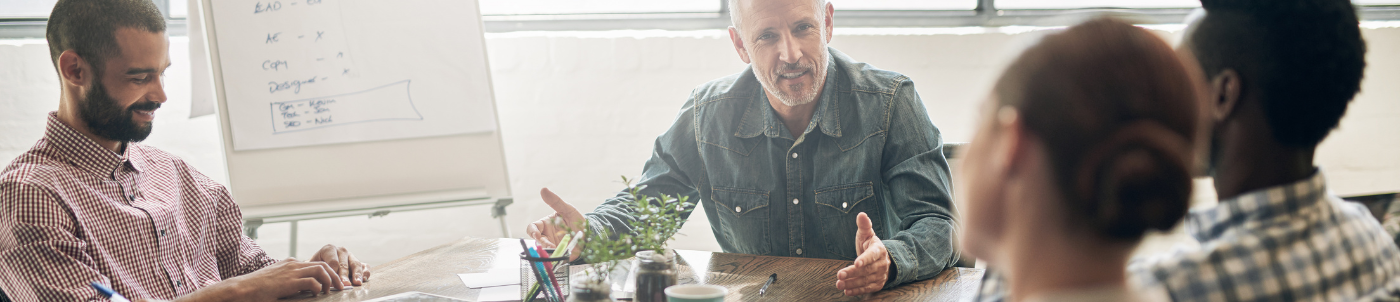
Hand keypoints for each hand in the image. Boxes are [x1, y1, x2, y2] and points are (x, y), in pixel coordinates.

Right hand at [223, 258, 341, 299]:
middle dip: (334, 275)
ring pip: (321, 270)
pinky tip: (317, 294)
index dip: (326, 273)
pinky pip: (312, 282)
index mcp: (290, 264)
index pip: (314, 264)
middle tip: (340, 286)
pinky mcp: (290, 281)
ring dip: (330, 280)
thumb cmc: (256, 288)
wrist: (242, 288)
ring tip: (332, 290)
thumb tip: (302, 291)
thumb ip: (289, 283)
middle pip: (322, 265)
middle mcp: (293, 264)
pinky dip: (318, 288)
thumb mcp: (276, 282)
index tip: (333, 282)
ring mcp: (292, 271)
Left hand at [309, 244, 370, 286]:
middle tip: (345, 284)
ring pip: (355, 264)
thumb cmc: (315, 267)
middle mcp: (341, 250)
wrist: (320, 266)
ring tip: (357, 283)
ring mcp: (351, 256)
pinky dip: (366, 272)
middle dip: (344, 275)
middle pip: (344, 264)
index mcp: (329, 249)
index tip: (331, 282)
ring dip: (357, 274)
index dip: (332, 273)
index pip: (333, 261)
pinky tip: (364, 279)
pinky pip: (365, 265)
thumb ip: (316, 271)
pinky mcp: (359, 262)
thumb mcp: (312, 267)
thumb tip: (318, 281)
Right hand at [526, 188, 586, 260]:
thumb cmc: (577, 220)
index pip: (532, 228)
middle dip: (542, 244)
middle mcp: (546, 236)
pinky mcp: (558, 255)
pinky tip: (562, 255)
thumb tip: (543, 189)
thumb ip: (556, 201)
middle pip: (536, 241)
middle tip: (551, 246)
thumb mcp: (568, 210)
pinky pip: (552, 258)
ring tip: (559, 250)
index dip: (533, 232)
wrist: (591, 234)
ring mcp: (552, 246)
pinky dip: (555, 258)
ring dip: (548, 252)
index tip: (537, 236)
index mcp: (546, 225)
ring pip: (543, 251)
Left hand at [835, 212, 890, 295]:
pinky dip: (857, 291)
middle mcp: (881, 264)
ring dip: (852, 283)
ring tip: (839, 284)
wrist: (883, 259)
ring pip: (865, 281)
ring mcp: (880, 275)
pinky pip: (867, 289)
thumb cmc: (871, 245)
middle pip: (866, 270)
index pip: (872, 255)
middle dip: (852, 273)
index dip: (865, 259)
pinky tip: (846, 291)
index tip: (856, 263)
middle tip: (839, 275)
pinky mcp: (877, 284)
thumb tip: (861, 214)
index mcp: (879, 250)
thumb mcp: (867, 234)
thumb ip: (864, 225)